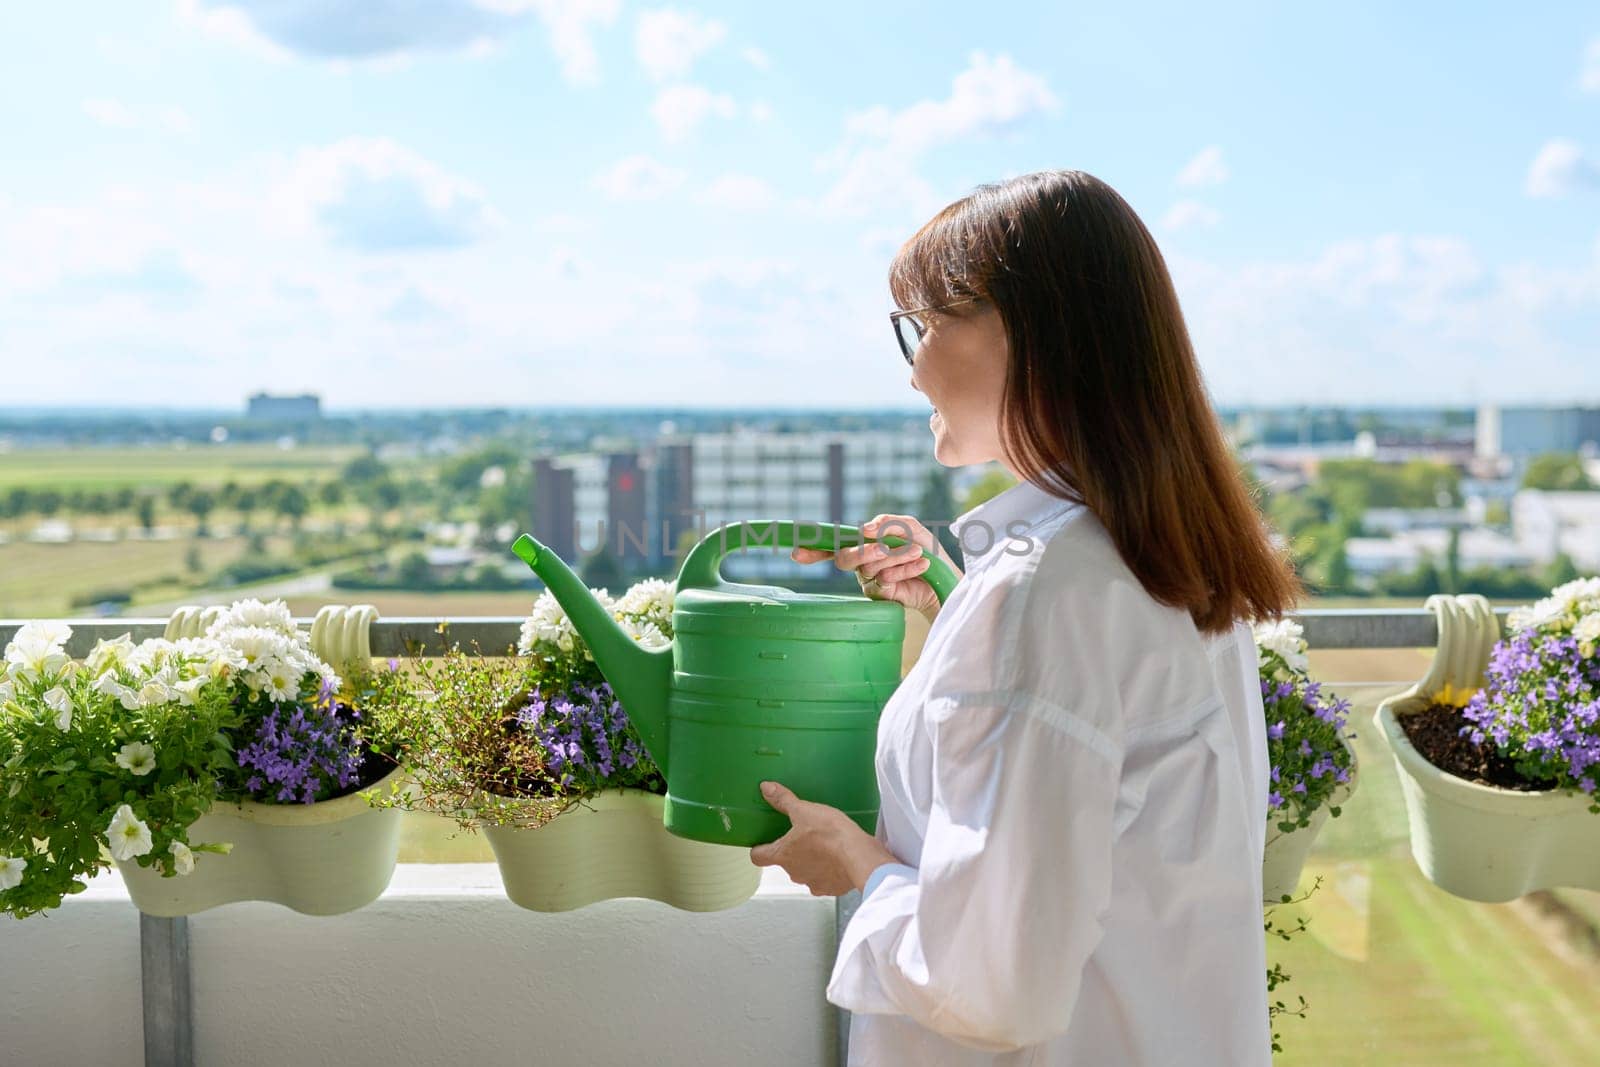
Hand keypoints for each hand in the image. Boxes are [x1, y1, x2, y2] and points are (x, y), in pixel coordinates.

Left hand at [749, 781, 897, 896]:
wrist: (859, 856)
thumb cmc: (830, 835)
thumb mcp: (804, 810)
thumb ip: (783, 800)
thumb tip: (767, 789)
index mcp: (782, 855)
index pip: (758, 856)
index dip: (759, 848)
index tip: (763, 842)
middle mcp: (794, 873)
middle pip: (785, 862)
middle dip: (792, 851)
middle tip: (803, 836)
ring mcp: (812, 882)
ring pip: (805, 871)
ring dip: (811, 861)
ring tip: (824, 845)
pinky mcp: (830, 888)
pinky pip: (825, 879)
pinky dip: (828, 870)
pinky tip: (837, 857)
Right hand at [791, 514, 961, 620]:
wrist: (945, 577)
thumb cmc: (924, 549)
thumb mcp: (910, 528)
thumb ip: (888, 522)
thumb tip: (866, 529)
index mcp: (863, 544)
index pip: (832, 546)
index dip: (812, 550)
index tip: (795, 553)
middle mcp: (860, 563)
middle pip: (844, 558)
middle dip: (863, 551)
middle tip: (883, 547)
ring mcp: (869, 580)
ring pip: (868, 568)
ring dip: (895, 557)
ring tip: (918, 552)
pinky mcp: (881, 596)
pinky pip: (884, 580)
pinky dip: (905, 568)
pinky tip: (921, 564)